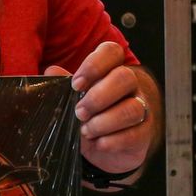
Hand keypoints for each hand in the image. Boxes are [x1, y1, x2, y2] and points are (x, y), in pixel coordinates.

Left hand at [46, 41, 157, 175]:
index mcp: (111, 69)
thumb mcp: (74, 97)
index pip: (111, 52)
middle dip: (97, 97)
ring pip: (132, 108)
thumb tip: (51, 72)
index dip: (94, 65)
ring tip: (85, 131)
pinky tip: (98, 143)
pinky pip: (134, 135)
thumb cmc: (89, 112)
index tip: (76, 85)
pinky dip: (112, 141)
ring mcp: (141, 108)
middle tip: (79, 113)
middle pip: (124, 77)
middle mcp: (130, 85)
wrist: (108, 141)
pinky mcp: (144, 133)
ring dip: (104, 122)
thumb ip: (63, 84)